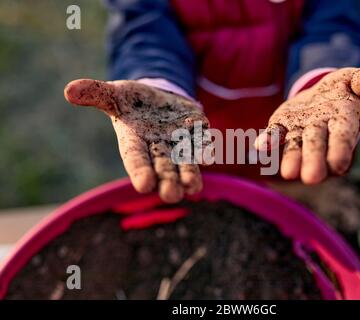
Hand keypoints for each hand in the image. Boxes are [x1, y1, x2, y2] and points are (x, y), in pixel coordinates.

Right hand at [64, 79, 209, 202]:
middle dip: (168, 182)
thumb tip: (69, 90)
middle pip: (163, 168)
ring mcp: (179, 143)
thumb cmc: (132, 101)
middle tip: (171, 195)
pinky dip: (205, 149)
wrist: (159, 98)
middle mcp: (158, 148)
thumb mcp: (114, 94)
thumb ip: (95, 94)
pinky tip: (210, 155)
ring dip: (189, 175)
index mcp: (135, 142)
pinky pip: (202, 143)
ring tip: (192, 187)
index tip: (144, 185)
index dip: (139, 171)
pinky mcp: (197, 134)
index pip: (135, 159)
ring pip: (186, 164)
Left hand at [255, 65, 359, 183]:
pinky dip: (268, 141)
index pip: (342, 138)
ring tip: (287, 173)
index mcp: (342, 121)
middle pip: (316, 146)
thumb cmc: (346, 89)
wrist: (323, 93)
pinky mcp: (282, 124)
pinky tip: (260, 147)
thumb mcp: (358, 80)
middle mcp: (320, 130)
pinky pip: (275, 133)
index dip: (341, 150)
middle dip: (314, 161)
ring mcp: (299, 130)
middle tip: (310, 178)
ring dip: (291, 158)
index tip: (338, 165)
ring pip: (295, 146)